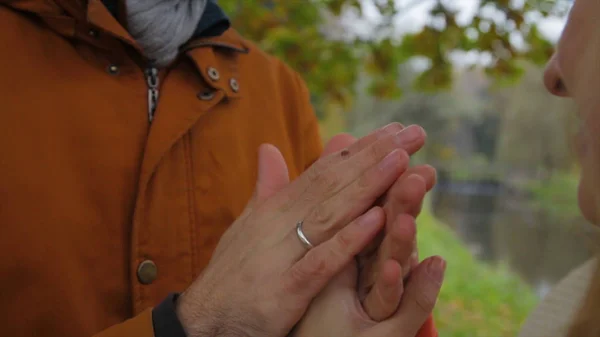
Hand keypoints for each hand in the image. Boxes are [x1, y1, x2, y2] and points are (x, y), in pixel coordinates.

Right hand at [175, 124, 426, 336]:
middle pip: (334, 184)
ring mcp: (282, 254)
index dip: (361, 149)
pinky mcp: (285, 288)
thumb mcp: (248, 226)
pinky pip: (321, 260)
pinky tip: (377, 220)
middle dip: (375, 156)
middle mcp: (280, 222)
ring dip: (367, 186)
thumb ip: (268, 189)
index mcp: (276, 208)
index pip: (324, 171)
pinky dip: (348, 239)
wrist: (204, 320)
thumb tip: (269, 148)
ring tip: (402, 161)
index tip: (394, 130)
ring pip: (331, 213)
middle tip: (414, 132)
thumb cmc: (232, 273)